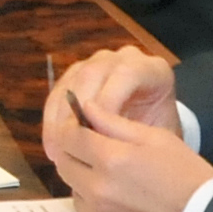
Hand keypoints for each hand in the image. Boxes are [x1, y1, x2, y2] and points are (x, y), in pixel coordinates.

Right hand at [44, 46, 178, 149]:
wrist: (156, 127)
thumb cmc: (160, 133)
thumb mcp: (158, 136)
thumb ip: (136, 136)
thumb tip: (105, 146)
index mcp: (152, 69)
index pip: (126, 74)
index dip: (108, 101)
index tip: (97, 136)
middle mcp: (124, 58)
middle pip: (92, 75)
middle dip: (77, 113)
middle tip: (70, 148)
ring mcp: (98, 63)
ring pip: (71, 83)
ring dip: (59, 120)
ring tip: (57, 152)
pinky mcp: (77, 74)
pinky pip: (58, 94)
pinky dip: (52, 121)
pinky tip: (53, 146)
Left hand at [44, 54, 212, 211]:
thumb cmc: (186, 178)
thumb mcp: (157, 139)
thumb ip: (115, 123)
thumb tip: (85, 107)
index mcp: (112, 159)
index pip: (69, 137)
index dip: (73, 130)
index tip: (81, 131)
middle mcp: (97, 190)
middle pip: (64, 164)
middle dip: (76, 156)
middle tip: (99, 159)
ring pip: (75, 193)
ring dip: (87, 187)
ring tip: (120, 189)